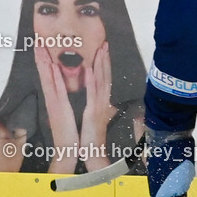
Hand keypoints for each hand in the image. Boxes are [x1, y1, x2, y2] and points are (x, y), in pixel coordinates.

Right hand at [34, 46, 79, 172]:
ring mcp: (54, 103)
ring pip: (48, 79)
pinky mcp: (60, 109)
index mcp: (54, 99)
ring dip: (44, 63)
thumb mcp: (64, 113)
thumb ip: (60, 101)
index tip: (41, 46)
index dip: (43, 60)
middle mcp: (51, 99)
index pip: (47, 75)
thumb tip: (59, 91)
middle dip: (40, 56)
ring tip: (41, 48)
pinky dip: (55, 79)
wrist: (66, 149)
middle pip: (44, 74)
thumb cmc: (67, 132)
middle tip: (37, 40)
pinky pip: (57, 91)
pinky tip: (53, 68)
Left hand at [80, 42, 116, 171]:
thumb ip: (100, 107)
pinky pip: (92, 93)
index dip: (105, 63)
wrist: (93, 153)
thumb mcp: (96, 119)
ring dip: (101, 64)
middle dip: (105, 59)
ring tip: (100, 49)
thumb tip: (104, 102)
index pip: (105, 79)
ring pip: (101, 81)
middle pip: (106, 76)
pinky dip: (92, 80)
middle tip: (104, 43)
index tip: (104, 50)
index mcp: (101, 102)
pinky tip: (90, 68)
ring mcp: (99, 106)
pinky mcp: (92, 112)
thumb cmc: (92, 137)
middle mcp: (102, 101)